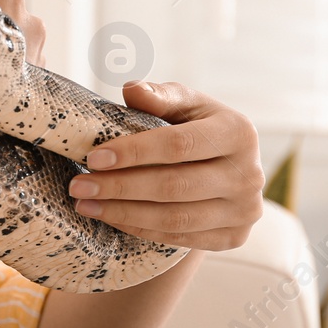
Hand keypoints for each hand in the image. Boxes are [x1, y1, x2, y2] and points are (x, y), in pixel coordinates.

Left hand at [67, 82, 263, 250]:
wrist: (226, 165)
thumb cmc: (196, 126)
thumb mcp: (184, 104)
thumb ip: (159, 96)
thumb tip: (132, 90)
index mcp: (238, 132)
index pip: (179, 145)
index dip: (134, 152)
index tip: (94, 157)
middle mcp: (249, 174)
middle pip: (174, 186)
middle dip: (120, 187)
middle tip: (78, 186)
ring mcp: (244, 211)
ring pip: (175, 218)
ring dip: (123, 213)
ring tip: (85, 203)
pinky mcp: (234, 237)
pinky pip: (179, 237)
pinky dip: (140, 228)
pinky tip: (110, 216)